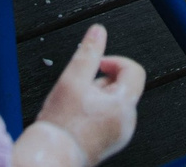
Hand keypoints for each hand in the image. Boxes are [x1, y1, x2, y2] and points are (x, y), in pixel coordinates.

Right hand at [25, 25, 145, 166]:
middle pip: (122, 86)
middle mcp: (127, 121)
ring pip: (114, 102)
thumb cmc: (60, 126)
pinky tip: (78, 118)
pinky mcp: (111, 142)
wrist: (51, 156)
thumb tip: (98, 31)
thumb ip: (88, 52)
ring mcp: (120, 134)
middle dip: (101, 81)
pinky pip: (109, 117)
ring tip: (76, 106)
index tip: (97, 65)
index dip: (115, 61)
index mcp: (123, 104)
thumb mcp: (72, 79)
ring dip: (97, 97)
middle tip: (80, 90)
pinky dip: (96, 112)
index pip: (134, 70)